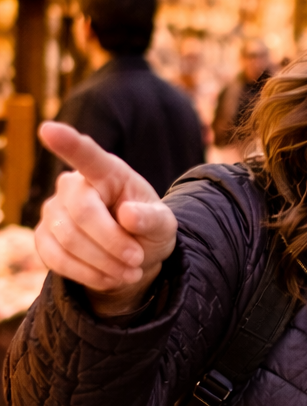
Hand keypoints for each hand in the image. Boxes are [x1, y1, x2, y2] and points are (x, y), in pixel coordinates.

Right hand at [34, 122, 177, 314]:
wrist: (132, 257)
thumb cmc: (147, 229)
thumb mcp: (163, 225)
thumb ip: (152, 219)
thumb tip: (128, 215)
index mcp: (108, 172)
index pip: (87, 155)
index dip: (68, 143)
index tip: (48, 129)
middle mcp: (74, 185)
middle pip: (83, 213)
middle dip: (113, 243)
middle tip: (138, 259)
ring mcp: (53, 210)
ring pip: (69, 240)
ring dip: (104, 263)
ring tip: (131, 270)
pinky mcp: (43, 236)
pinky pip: (57, 258)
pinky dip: (88, 274)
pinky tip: (110, 276)